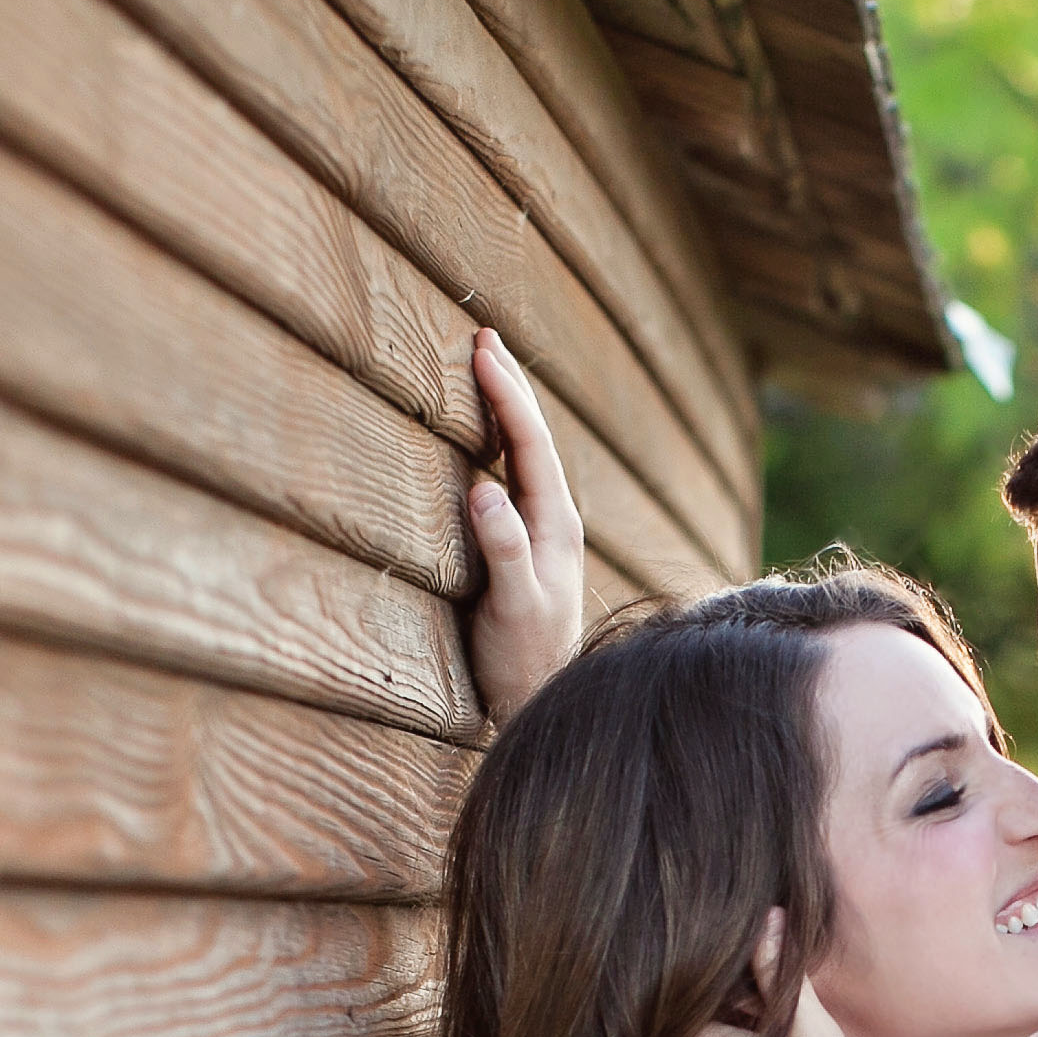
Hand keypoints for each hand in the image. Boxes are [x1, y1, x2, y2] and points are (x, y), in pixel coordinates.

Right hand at [462, 329, 581, 725]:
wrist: (542, 699)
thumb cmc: (526, 658)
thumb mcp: (514, 606)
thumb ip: (503, 548)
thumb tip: (483, 488)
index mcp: (555, 522)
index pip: (530, 442)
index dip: (506, 393)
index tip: (482, 350)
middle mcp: (553, 519)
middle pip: (531, 437)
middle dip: (508, 386)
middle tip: (483, 337)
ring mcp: (540, 532)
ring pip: (523, 454)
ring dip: (504, 410)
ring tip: (485, 370)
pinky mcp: (523, 546)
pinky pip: (511, 478)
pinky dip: (496, 445)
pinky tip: (483, 439)